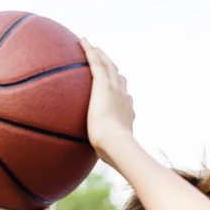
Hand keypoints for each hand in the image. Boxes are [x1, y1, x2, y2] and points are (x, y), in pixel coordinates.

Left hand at [80, 38, 135, 165]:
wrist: (116, 144)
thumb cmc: (113, 154)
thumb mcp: (109, 153)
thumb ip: (104, 155)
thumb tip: (98, 168)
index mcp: (126, 112)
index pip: (124, 97)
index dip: (120, 90)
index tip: (115, 87)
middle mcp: (124, 97)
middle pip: (119, 77)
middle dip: (112, 68)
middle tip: (104, 61)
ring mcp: (115, 89)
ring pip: (109, 65)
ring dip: (101, 55)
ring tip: (93, 47)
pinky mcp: (104, 85)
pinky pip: (96, 62)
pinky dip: (91, 50)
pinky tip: (82, 41)